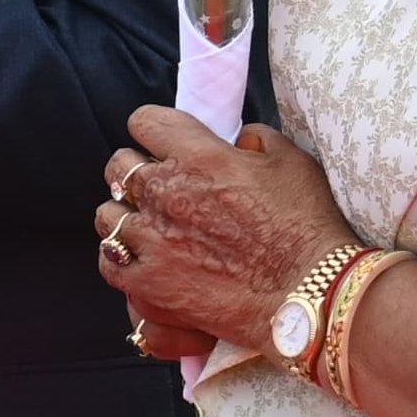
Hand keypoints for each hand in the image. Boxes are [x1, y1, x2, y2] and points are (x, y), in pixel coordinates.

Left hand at [94, 108, 360, 356]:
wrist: (309, 294)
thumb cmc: (308, 226)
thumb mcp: (292, 162)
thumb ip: (257, 139)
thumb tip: (239, 138)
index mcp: (198, 156)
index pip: (145, 122)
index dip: (152, 130)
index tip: (160, 143)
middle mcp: (165, 191)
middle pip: (119, 166)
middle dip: (134, 171)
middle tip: (155, 186)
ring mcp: (151, 239)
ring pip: (107, 215)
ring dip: (124, 216)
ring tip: (145, 226)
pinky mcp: (148, 282)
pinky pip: (109, 263)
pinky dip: (120, 259)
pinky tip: (140, 260)